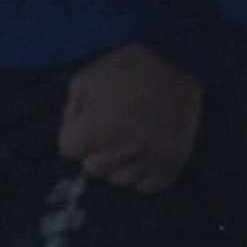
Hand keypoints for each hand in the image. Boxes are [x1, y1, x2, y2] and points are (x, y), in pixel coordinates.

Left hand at [58, 42, 203, 192]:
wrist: (178, 61)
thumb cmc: (128, 67)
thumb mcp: (87, 76)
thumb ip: (72, 108)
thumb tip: (73, 129)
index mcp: (95, 130)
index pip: (68, 150)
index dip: (76, 133)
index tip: (89, 121)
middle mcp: (121, 152)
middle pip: (93, 168)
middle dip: (96, 150)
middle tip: (112, 128)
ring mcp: (148, 161)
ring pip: (119, 179)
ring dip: (120, 163)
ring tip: (132, 138)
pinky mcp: (171, 165)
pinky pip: (147, 185)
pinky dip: (144, 172)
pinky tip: (147, 152)